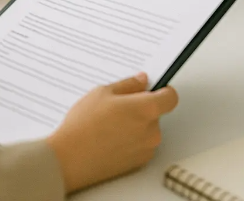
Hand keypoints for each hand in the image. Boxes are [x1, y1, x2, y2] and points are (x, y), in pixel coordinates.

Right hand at [47, 73, 178, 192]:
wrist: (73, 158)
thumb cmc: (85, 124)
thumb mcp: (103, 93)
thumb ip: (128, 85)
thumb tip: (142, 80)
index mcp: (146, 109)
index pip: (170, 97)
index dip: (163, 90)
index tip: (153, 88)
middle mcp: (152, 130)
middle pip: (156, 113)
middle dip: (142, 107)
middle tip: (118, 105)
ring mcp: (147, 149)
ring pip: (148, 129)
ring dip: (136, 124)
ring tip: (110, 123)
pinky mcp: (139, 162)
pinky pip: (141, 144)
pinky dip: (131, 139)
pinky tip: (111, 137)